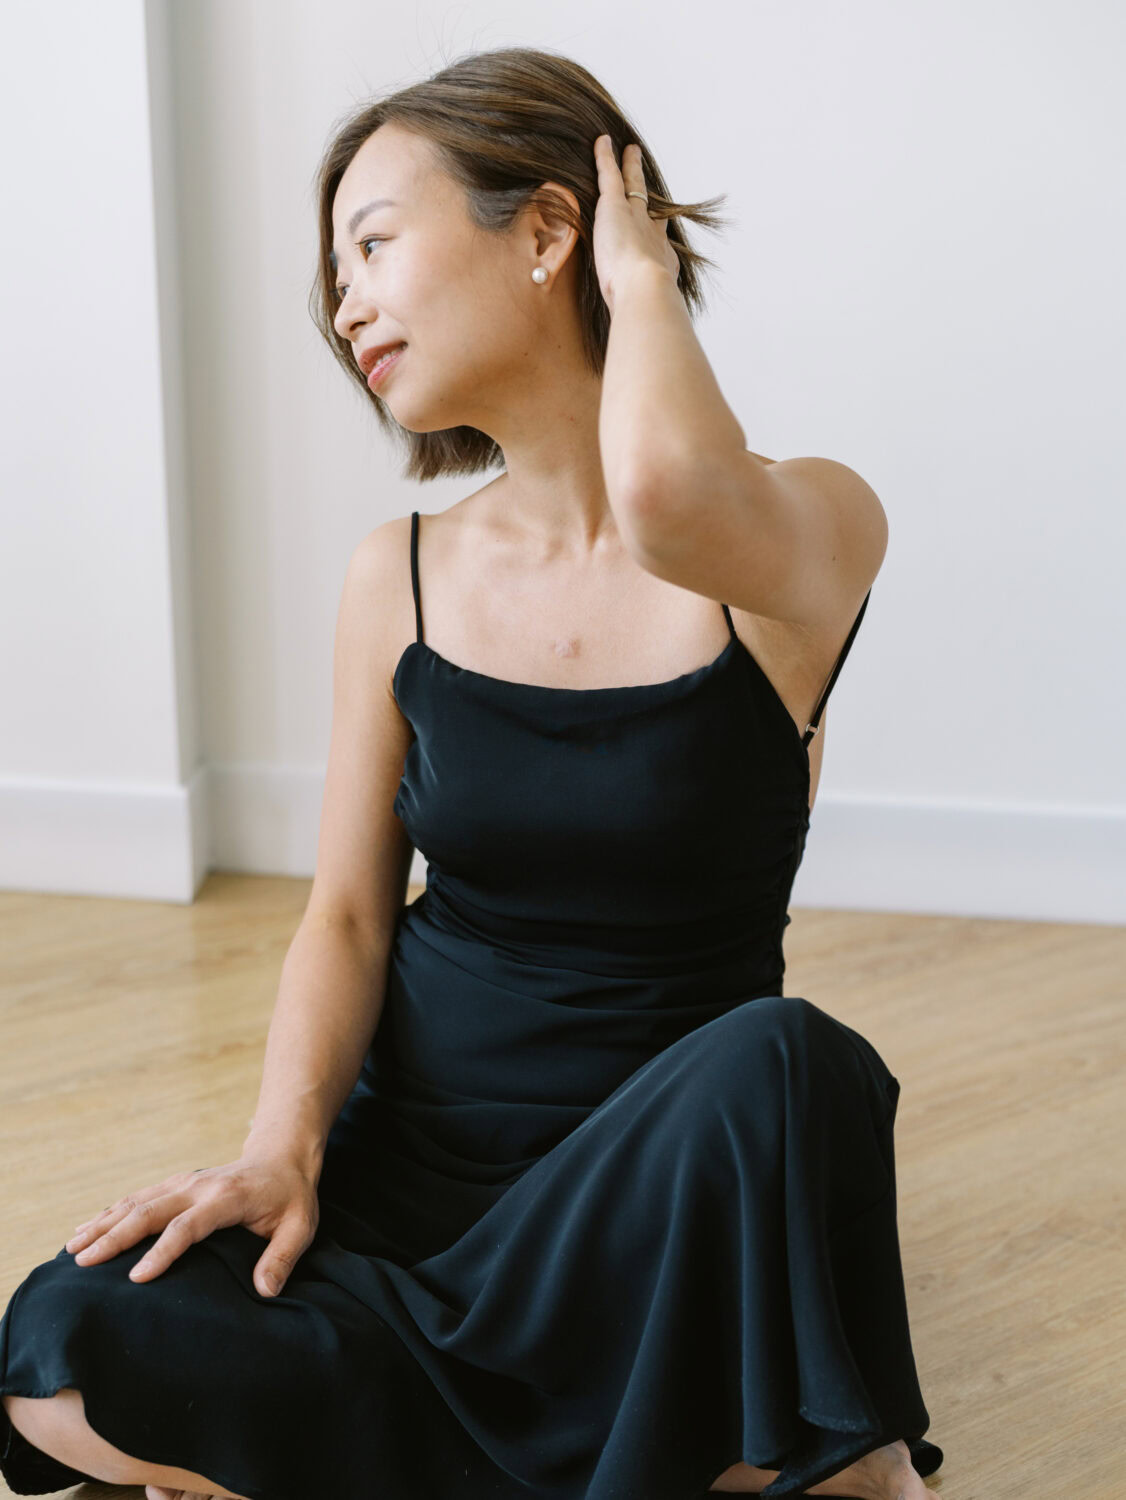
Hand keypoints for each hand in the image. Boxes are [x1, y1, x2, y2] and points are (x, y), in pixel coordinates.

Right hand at [64, 1148, 319, 1297]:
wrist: (282, 1157)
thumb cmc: (291, 1198)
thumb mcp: (300, 1227)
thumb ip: (282, 1257)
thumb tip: (265, 1292)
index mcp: (227, 1198)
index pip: (188, 1226)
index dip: (162, 1251)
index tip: (136, 1277)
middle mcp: (199, 1186)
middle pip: (149, 1211)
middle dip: (113, 1236)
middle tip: (81, 1262)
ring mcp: (184, 1182)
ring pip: (136, 1202)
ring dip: (103, 1224)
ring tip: (71, 1249)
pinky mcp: (175, 1184)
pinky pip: (137, 1198)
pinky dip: (109, 1213)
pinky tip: (85, 1229)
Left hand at [591, 134, 679, 316]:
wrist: (645, 293)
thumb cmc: (644, 310)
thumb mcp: (643, 314)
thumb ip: (639, 320)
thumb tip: (641, 346)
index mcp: (659, 261)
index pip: (658, 241)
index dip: (657, 231)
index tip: (659, 225)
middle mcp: (651, 236)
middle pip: (650, 208)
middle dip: (648, 193)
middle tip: (647, 176)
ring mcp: (635, 219)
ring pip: (633, 186)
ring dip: (630, 168)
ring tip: (629, 151)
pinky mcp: (615, 207)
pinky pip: (610, 176)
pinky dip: (606, 158)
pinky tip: (602, 141)